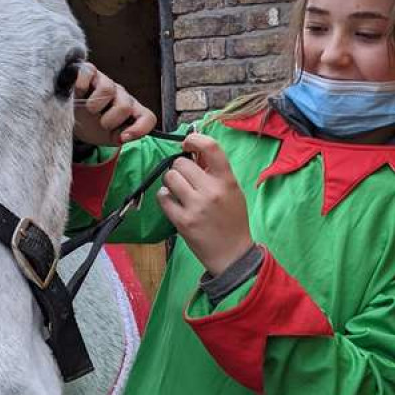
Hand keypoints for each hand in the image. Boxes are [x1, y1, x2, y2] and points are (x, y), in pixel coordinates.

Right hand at [73, 62, 156, 146]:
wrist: (72, 116)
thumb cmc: (93, 125)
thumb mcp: (107, 137)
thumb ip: (119, 138)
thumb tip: (124, 137)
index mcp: (131, 111)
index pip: (147, 118)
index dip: (139, 129)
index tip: (122, 138)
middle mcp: (121, 95)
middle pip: (125, 106)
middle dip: (109, 121)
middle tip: (100, 124)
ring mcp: (106, 82)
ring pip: (107, 90)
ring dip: (94, 106)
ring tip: (89, 111)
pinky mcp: (90, 72)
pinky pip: (88, 73)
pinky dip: (82, 85)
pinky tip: (80, 93)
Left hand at [156, 134, 253, 275]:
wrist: (232, 254)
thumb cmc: (232, 220)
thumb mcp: (232, 191)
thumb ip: (215, 171)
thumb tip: (194, 150)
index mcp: (226, 180)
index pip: (211, 147)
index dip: (194, 139)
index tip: (187, 144)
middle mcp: (211, 191)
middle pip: (181, 163)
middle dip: (179, 168)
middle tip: (185, 179)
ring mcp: (196, 206)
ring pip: (169, 178)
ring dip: (170, 182)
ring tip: (179, 192)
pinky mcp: (182, 221)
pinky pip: (162, 197)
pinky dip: (165, 197)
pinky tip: (173, 203)